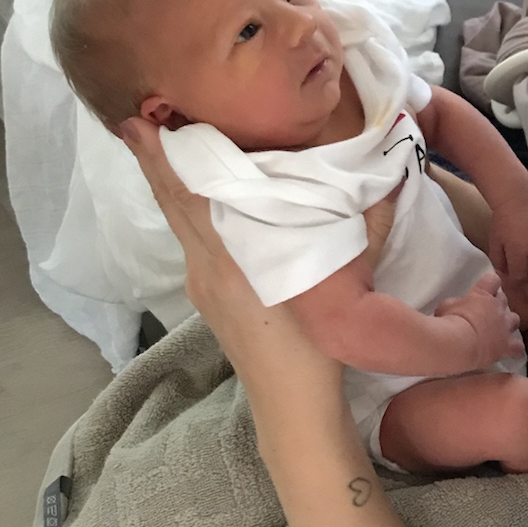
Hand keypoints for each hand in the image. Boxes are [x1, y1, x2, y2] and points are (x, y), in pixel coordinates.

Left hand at [117, 119, 397, 412]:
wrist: (293, 408)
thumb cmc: (318, 350)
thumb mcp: (345, 287)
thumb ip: (365, 232)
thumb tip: (388, 182)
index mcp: (231, 261)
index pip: (187, 198)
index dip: (163, 160)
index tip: (142, 122)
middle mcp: (205, 268)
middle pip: (173, 204)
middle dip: (155, 161)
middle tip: (139, 118)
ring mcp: (201, 284)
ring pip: (181, 221)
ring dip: (171, 184)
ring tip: (164, 143)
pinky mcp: (207, 296)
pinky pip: (192, 240)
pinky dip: (189, 209)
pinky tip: (202, 195)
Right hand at [434, 272, 524, 367]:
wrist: (459, 344)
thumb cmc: (449, 322)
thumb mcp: (445, 306)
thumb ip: (453, 303)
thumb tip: (455, 305)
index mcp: (483, 294)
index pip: (492, 280)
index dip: (489, 283)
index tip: (485, 288)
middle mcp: (498, 307)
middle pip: (504, 300)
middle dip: (497, 304)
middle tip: (486, 313)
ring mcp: (504, 327)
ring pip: (515, 320)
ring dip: (508, 323)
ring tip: (499, 330)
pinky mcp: (507, 346)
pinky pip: (518, 347)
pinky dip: (515, 348)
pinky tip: (509, 351)